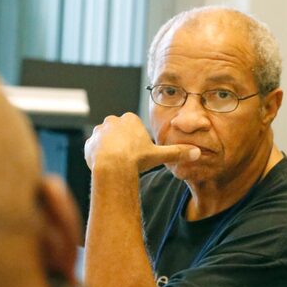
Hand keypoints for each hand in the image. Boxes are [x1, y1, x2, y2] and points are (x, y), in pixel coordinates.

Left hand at [84, 112, 198, 172]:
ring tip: (119, 165)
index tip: (139, 153)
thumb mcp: (159, 155)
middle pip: (121, 135)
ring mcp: (99, 131)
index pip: (134, 129)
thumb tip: (197, 153)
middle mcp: (113, 121)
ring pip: (108, 142)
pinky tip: (107, 167)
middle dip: (124, 146)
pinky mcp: (89, 143)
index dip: (138, 143)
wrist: (113, 167)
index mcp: (130, 119)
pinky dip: (100, 159)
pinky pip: (95, 150)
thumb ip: (177, 153)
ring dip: (112, 152)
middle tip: (130, 160)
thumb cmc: (137, 159)